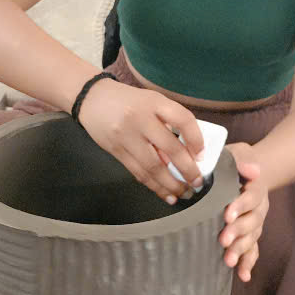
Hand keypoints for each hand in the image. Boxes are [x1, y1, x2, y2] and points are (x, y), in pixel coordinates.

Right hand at [76, 79, 204, 201]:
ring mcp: (126, 136)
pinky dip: (154, 186)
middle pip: (170, 148)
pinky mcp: (116, 151)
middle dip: (187, 170)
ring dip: (171, 184)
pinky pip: (138, 173)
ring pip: (153, 167)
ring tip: (184, 193)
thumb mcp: (152, 101)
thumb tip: (189, 154)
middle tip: (197, 183)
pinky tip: (166, 194)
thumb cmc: (129, 101)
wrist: (93, 99)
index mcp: (154, 102)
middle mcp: (140, 119)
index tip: (202, 156)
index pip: (182, 120)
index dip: (196, 139)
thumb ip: (169, 121)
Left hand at [219, 142, 269, 282]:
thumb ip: (242, 159)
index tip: (227, 214)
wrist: (249, 170)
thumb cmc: (236, 161)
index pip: (251, 197)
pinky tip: (242, 275)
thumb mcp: (238, 153)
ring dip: (241, 249)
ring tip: (229, 261)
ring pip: (252, 237)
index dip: (240, 206)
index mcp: (255, 187)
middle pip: (252, 221)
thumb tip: (253, 170)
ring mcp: (255, 221)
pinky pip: (253, 249)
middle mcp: (259, 207)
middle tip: (223, 240)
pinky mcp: (250, 233)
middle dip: (238, 232)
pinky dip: (249, 262)